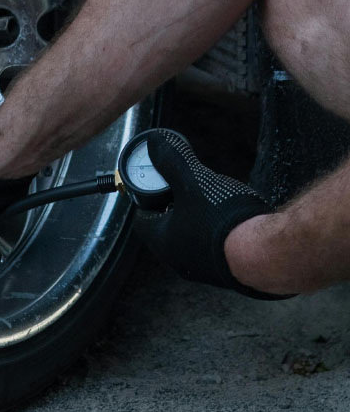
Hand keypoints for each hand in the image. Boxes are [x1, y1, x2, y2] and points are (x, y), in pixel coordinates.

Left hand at [138, 129, 291, 299]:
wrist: (267, 254)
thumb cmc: (223, 220)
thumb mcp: (193, 182)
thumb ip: (172, 161)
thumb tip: (155, 140)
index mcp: (163, 241)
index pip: (143, 219)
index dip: (146, 199)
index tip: (155, 184)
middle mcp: (180, 261)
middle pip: (168, 230)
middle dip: (174, 209)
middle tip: (184, 191)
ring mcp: (205, 270)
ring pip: (194, 240)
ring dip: (199, 222)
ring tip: (211, 203)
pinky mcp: (229, 271)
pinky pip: (218, 249)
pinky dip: (220, 234)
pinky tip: (234, 222)